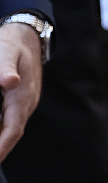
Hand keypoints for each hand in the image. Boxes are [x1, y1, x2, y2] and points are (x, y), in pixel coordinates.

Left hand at [0, 22, 41, 160]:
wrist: (26, 37)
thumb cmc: (13, 45)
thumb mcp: (6, 52)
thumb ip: (5, 68)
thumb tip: (9, 82)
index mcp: (23, 96)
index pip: (13, 129)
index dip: (2, 147)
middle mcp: (26, 103)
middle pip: (11, 133)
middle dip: (0, 149)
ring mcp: (23, 104)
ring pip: (10, 128)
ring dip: (0, 141)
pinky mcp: (18, 102)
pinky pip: (8, 121)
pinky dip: (0, 131)